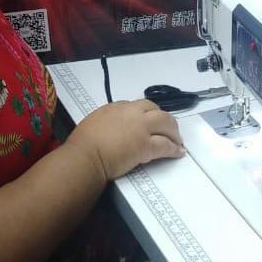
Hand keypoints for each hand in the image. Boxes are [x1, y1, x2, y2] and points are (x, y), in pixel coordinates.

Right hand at [69, 98, 184, 180]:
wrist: (86, 155)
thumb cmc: (83, 143)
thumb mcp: (94, 122)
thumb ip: (107, 122)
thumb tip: (112, 128)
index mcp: (117, 107)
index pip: (140, 106)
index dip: (148, 115)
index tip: (150, 122)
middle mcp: (132, 113)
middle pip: (157, 111)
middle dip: (166, 120)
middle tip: (170, 129)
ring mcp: (141, 128)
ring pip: (166, 124)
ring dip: (174, 132)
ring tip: (177, 141)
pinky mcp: (146, 145)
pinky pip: (166, 145)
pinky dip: (174, 149)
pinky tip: (178, 153)